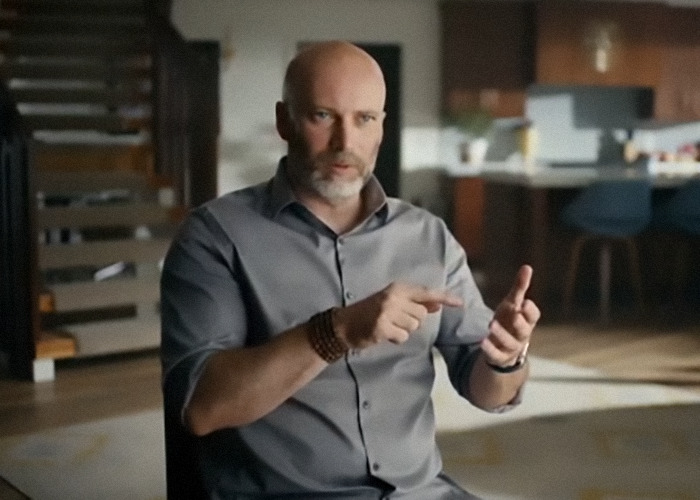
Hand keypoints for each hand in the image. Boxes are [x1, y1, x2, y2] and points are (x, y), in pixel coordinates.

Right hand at [334, 282, 462, 348]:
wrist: (345, 324)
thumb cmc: (371, 312)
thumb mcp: (393, 302)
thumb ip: (415, 303)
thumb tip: (437, 304)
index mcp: (397, 288)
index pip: (426, 293)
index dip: (445, 298)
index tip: (460, 303)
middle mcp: (393, 297)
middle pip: (421, 314)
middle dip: (413, 320)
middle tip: (396, 319)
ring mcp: (387, 311)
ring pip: (413, 327)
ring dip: (404, 330)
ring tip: (388, 326)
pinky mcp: (382, 326)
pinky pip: (402, 337)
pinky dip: (396, 338)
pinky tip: (384, 333)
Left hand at [481, 265, 539, 366]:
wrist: (503, 346)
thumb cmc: (510, 320)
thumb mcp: (513, 303)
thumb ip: (520, 287)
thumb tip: (527, 267)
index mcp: (527, 321)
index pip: (533, 316)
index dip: (530, 310)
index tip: (525, 302)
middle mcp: (522, 335)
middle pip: (524, 330)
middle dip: (520, 323)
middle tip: (515, 313)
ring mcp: (512, 347)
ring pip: (510, 343)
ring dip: (501, 334)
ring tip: (491, 325)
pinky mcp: (500, 357)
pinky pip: (496, 355)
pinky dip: (490, 349)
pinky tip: (482, 341)